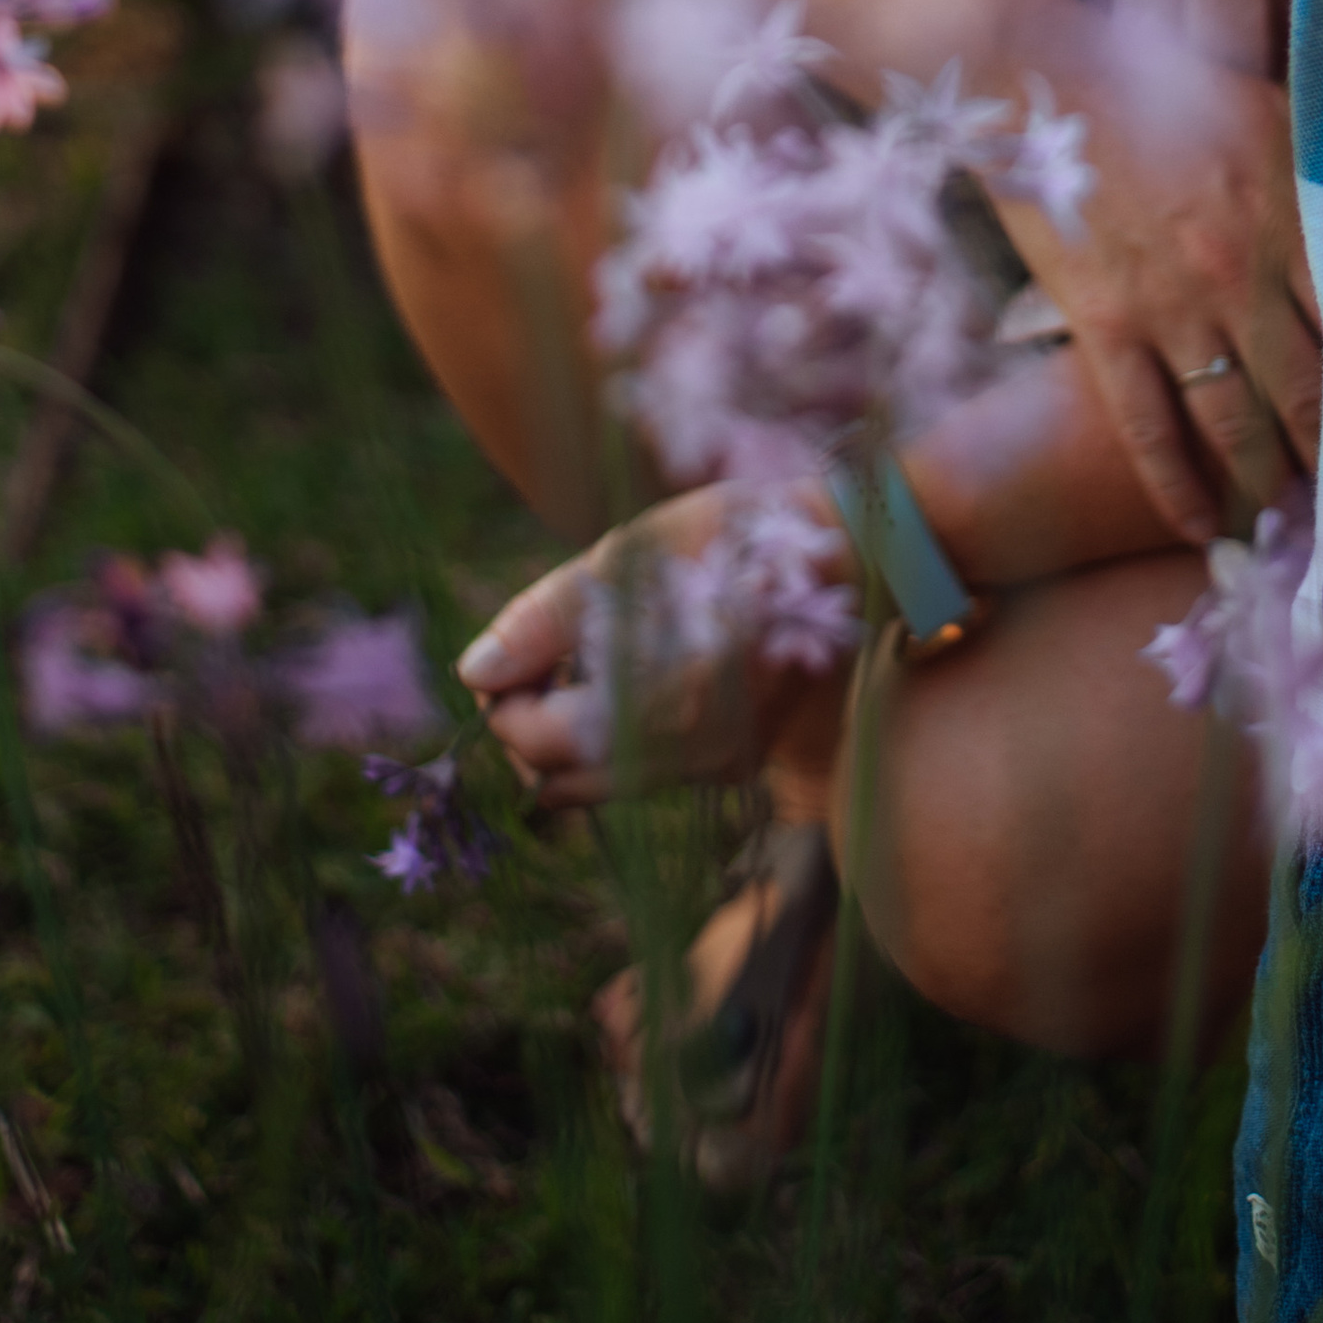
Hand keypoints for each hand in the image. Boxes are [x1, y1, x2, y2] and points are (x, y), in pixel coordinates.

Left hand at [454, 487, 850, 808]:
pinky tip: (635, 680)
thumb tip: (474, 674)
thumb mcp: (636, 552)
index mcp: (669, 689)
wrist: (848, 557)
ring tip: (586, 666)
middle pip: (562, 778)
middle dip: (529, 727)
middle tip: (540, 663)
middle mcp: (696, 748)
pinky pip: (643, 776)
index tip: (513, 658)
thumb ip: (549, 618)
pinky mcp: (735, 767)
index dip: (506, 703)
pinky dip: (614, 743)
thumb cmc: (734, 535)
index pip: (544, 740)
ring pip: (599, 787)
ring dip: (568, 739)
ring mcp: (719, 766)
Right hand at [987, 41, 1322, 545]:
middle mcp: (1242, 267)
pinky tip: (1201, 529)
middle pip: (1310, 385)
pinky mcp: (1106, 324)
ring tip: (1297, 525)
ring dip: (1270, 480)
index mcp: (1289, 208)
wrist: (1039, 74)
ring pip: (1237, 419)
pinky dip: (1176, 486)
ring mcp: (1173, 302)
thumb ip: (1320, 166)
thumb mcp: (1261, 108)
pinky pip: (1148, 425)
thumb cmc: (1156, 80)